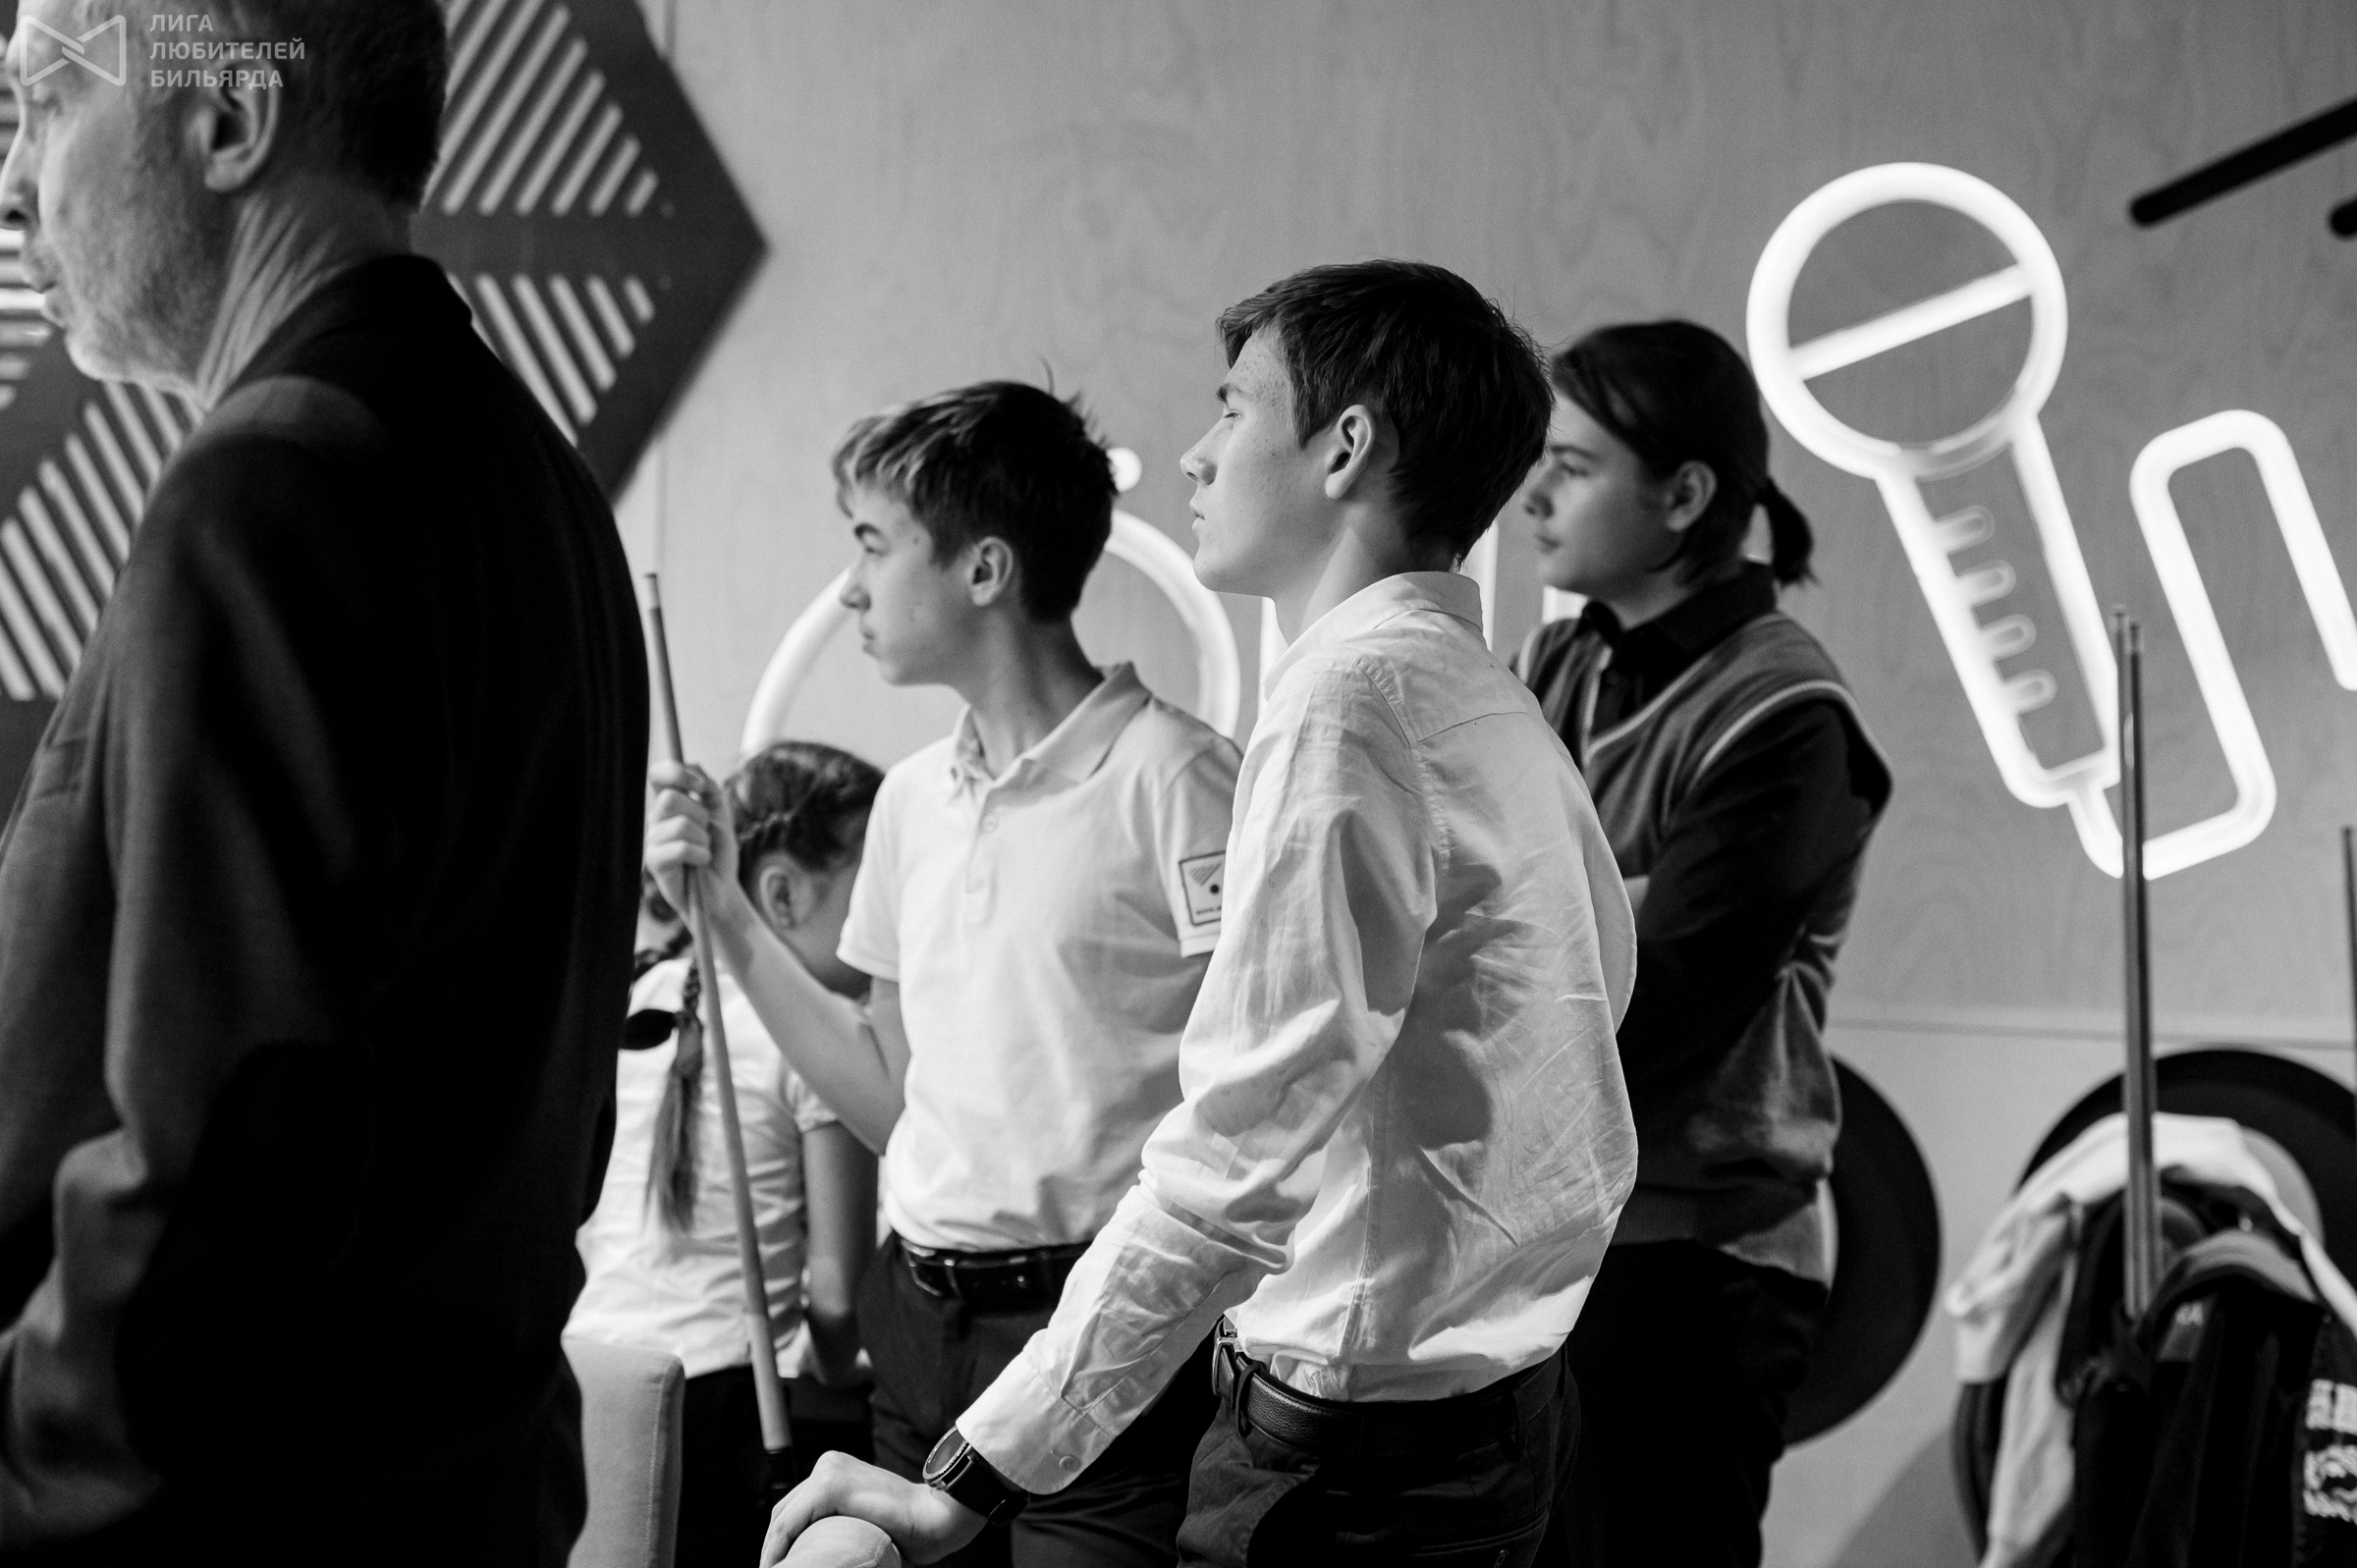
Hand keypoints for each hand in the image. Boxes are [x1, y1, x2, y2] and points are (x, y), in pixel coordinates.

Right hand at [644, 760, 736, 917]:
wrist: (722, 888)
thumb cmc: (718, 852)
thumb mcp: (719, 814)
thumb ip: (709, 789)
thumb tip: (693, 767)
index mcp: (670, 804)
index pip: (657, 774)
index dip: (677, 773)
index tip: (700, 787)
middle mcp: (656, 819)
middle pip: (669, 798)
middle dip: (700, 815)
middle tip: (705, 833)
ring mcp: (652, 840)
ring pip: (680, 824)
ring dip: (703, 839)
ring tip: (703, 851)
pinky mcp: (654, 861)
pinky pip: (680, 848)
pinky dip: (700, 855)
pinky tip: (700, 863)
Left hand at [759, 1452, 986, 1565]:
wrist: (934, 1517)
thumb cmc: (908, 1526)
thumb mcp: (862, 1521)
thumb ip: (839, 1524)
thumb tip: (819, 1554)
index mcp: (835, 1469)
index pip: (796, 1507)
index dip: (781, 1539)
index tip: (779, 1565)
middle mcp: (827, 1464)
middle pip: (785, 1510)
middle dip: (774, 1544)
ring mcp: (827, 1471)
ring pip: (784, 1517)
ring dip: (773, 1548)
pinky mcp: (830, 1486)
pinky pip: (791, 1522)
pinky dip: (778, 1546)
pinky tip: (777, 1566)